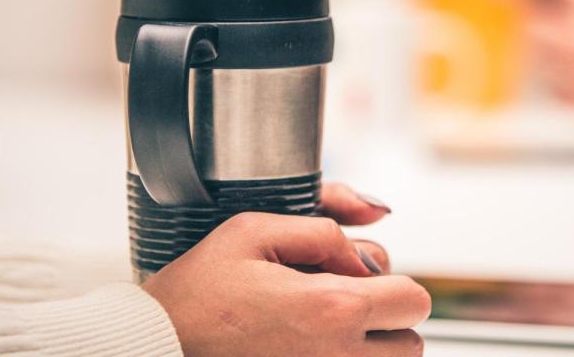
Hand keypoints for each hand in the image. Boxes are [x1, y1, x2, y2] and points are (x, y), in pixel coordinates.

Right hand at [143, 186, 429, 356]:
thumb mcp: (252, 231)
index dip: (391, 282)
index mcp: (333, 309)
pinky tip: (310, 351)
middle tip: (341, 307)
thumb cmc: (197, 294)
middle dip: (386, 319)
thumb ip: (323, 227)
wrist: (158, 350)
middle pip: (412, 342)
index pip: (415, 299)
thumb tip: (365, 244)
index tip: (356, 279)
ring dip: (373, 349)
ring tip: (324, 332)